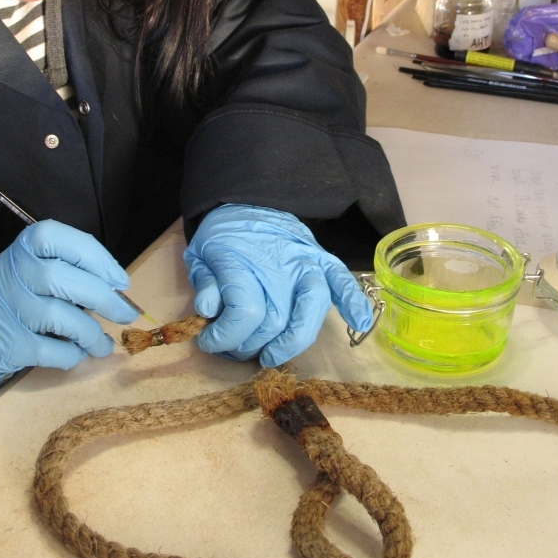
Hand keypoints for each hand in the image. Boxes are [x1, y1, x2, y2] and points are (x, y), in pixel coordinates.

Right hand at [0, 220, 136, 406]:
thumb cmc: (23, 298)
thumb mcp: (39, 270)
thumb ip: (73, 270)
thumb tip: (118, 287)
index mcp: (23, 248)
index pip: (56, 237)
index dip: (95, 257)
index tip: (120, 281)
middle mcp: (8, 272)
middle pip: (59, 278)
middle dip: (102, 298)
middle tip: (126, 314)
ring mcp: (4, 308)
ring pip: (56, 316)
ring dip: (90, 333)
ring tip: (102, 343)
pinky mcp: (5, 343)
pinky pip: (48, 350)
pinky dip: (71, 354)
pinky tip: (78, 353)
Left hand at [183, 205, 371, 366]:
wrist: (248, 202)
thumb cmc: (223, 236)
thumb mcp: (199, 254)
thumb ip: (203, 282)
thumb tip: (209, 309)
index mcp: (242, 259)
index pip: (242, 312)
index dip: (223, 336)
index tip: (208, 342)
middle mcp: (278, 263)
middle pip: (274, 320)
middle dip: (250, 344)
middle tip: (235, 349)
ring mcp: (304, 261)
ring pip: (309, 308)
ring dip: (292, 340)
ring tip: (272, 355)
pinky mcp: (323, 260)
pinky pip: (342, 281)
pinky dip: (354, 302)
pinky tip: (358, 323)